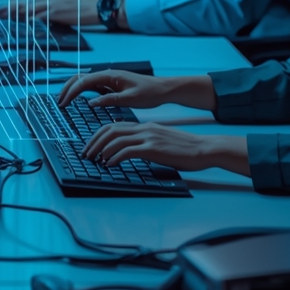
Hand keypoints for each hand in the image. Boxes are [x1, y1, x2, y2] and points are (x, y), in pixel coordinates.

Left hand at [2, 0, 98, 25]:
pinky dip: (30, 21)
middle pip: (24, 2)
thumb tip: (31, 15)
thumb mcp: (58, 2)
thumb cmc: (76, 8)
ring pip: (29, 8)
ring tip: (4, 19)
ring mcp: (50, 2)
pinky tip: (22, 25)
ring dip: (16, 15)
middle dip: (9, 8)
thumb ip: (44, 7)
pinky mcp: (55, 11)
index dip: (12, 3)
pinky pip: (39, 17)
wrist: (92, 7)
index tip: (1, 9)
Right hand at [57, 68, 177, 109]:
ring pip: (85, 81)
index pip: (83, 82)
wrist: (163, 89)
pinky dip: (83, 92)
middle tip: (60, 103)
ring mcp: (109, 79)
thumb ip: (109, 100)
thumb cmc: (149, 93)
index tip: (63, 104)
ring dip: (74, 89)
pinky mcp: (112, 84)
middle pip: (80, 78)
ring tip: (66, 102)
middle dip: (68, 89)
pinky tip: (81, 101)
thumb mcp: (130, 99)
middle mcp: (107, 75)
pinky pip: (94, 86)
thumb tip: (90, 103)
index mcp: (109, 75)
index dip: (71, 92)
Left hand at [75, 122, 247, 175]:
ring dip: (102, 150)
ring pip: (116, 139)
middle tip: (86, 154)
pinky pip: (128, 151)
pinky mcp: (153, 148)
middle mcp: (144, 128)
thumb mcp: (161, 141)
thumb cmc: (185, 148)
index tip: (91, 145)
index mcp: (144, 126)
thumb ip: (146, 142)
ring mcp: (148, 137)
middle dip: (94, 142)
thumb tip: (131, 150)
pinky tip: (110, 164)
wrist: (203, 149)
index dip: (98, 135)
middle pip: (110, 130)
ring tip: (95, 160)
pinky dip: (115, 156)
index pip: (114, 125)